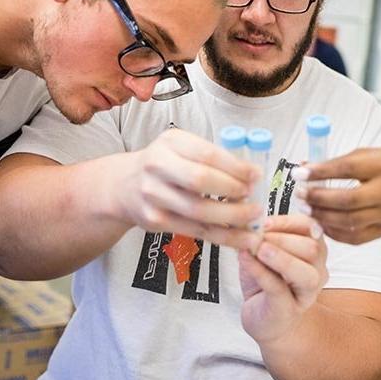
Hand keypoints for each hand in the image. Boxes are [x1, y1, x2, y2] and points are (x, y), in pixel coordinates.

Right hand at [113, 128, 261, 250]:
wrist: (124, 186)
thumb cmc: (165, 164)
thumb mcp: (183, 148)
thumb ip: (213, 157)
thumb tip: (252, 174)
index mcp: (170, 142)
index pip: (207, 154)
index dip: (235, 167)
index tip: (256, 175)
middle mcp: (157, 166)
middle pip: (200, 181)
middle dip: (233, 191)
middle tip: (255, 198)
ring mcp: (154, 195)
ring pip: (198, 211)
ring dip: (232, 217)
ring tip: (254, 218)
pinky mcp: (155, 220)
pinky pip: (195, 230)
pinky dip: (223, 236)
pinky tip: (241, 237)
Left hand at [239, 214, 327, 343]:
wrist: (266, 321)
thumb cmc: (267, 284)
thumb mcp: (264, 253)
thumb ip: (262, 236)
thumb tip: (248, 219)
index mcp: (314, 250)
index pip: (311, 228)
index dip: (289, 222)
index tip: (265, 221)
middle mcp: (317, 271)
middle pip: (312, 249)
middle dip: (283, 238)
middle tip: (258, 235)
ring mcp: (306, 294)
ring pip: (305, 273)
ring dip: (281, 257)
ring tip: (259, 249)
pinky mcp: (287, 310)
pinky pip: (278, 289)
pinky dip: (260, 272)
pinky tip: (245, 259)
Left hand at [299, 148, 380, 244]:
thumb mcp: (367, 154)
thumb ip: (337, 162)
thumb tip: (304, 168)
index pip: (348, 169)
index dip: (321, 172)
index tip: (299, 173)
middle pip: (348, 200)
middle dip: (319, 198)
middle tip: (300, 194)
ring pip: (349, 222)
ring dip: (322, 216)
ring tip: (306, 209)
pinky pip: (355, 237)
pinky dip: (334, 232)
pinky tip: (321, 222)